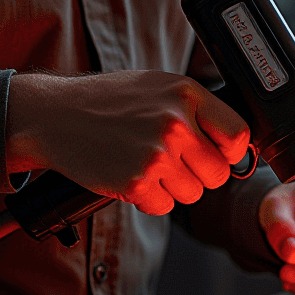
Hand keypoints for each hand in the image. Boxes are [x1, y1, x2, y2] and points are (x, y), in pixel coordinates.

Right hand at [6, 71, 249, 214]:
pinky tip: (132, 175)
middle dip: (200, 174)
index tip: (220, 154)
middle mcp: (174, 123)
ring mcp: (155, 154)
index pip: (239, 136)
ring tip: (148, 164)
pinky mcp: (135, 182)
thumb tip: (240, 146)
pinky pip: (164, 207)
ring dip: (174, 188)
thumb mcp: (162, 88)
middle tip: (175, 162)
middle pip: (218, 174)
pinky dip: (150, 199)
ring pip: (193, 194)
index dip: (232, 152)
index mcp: (187, 95)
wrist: (55, 115)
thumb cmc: (112, 102)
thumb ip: (201, 111)